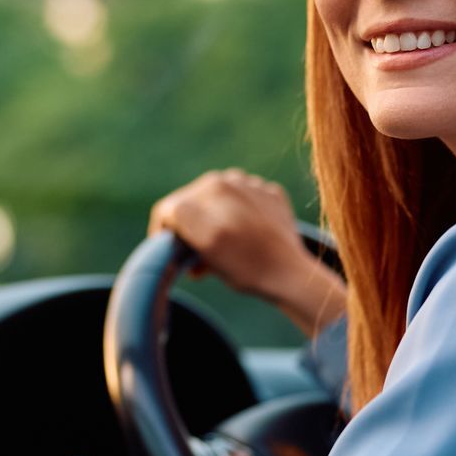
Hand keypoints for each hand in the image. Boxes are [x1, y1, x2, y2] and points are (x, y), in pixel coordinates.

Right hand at [148, 169, 345, 337]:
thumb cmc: (246, 270)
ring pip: (215, 192)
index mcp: (203, 203)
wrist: (292, 273)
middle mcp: (222, 186)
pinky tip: (246, 232)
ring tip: (222, 239)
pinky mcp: (268, 189)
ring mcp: (248, 183)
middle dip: (188, 221)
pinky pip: (243, 195)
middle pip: (189, 197)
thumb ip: (185, 238)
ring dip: (213, 212)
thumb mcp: (206, 258)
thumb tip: (179, 235)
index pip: (168, 209)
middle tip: (195, 246)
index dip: (163, 229)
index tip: (170, 245)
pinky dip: (239, 211)